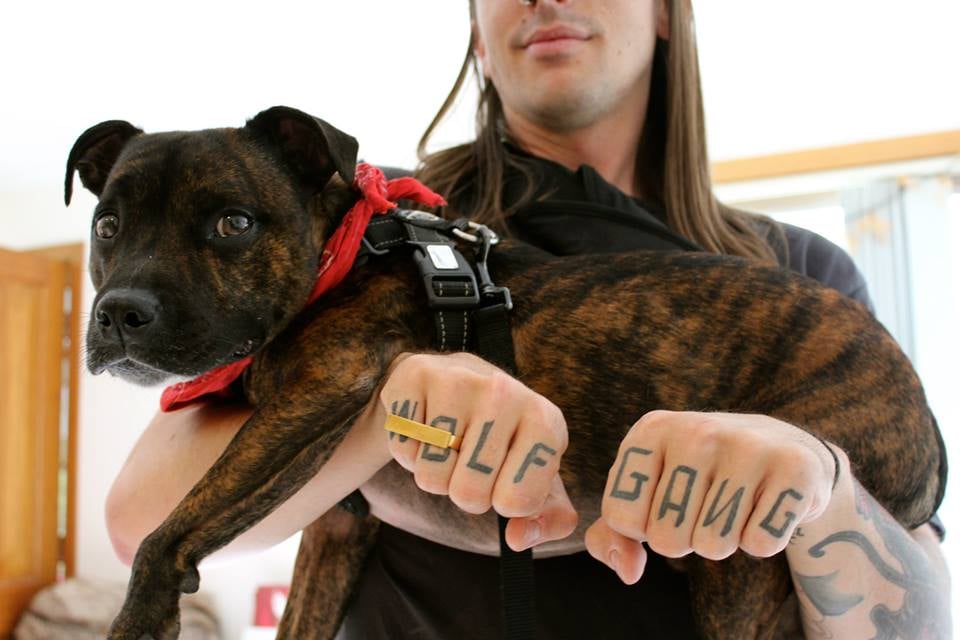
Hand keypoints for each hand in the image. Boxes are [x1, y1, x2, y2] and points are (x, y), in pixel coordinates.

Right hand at [380, 352, 577, 550]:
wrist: (460, 380)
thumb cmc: (504, 440)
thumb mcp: (538, 476)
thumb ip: (549, 518)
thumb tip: (517, 538)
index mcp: (544, 420)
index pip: (519, 502)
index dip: (505, 504)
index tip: (505, 480)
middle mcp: (505, 392)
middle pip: (469, 493)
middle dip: (466, 493)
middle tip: (470, 465)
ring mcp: (458, 379)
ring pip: (432, 476)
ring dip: (435, 475)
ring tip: (448, 446)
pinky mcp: (415, 376)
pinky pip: (402, 450)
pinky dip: (409, 453)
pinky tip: (425, 428)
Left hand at [584, 411, 837, 583]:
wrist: (782, 448)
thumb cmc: (698, 478)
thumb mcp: (645, 493)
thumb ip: (612, 536)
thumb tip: (627, 571)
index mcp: (651, 429)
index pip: (621, 518)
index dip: (643, 527)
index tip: (663, 502)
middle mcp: (696, 430)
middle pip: (666, 540)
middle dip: (684, 539)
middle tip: (705, 506)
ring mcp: (747, 445)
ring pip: (713, 546)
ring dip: (722, 541)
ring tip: (734, 505)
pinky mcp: (795, 468)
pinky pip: (760, 544)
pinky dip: (761, 540)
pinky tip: (765, 505)